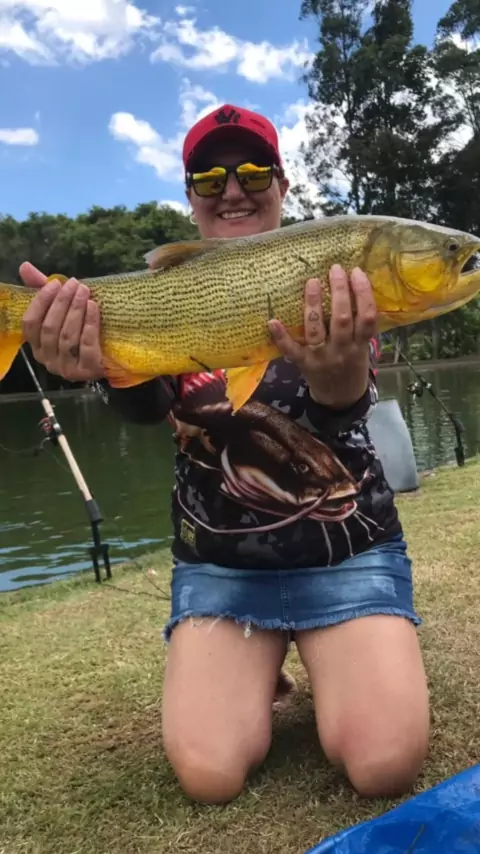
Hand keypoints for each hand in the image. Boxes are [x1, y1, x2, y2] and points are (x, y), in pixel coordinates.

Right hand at [20, 262, 103, 381]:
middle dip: (62, 302)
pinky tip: (93, 308)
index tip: (55, 283)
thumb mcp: (62, 310)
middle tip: (75, 284)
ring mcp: (67, 368)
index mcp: (38, 346)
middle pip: (50, 328)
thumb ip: (42, 290)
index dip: (41, 302)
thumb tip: (25, 266)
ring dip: (76, 310)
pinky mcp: (87, 371)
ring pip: (67, 336)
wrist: (113, 356)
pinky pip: (86, 345)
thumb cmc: (82, 330)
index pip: (30, 324)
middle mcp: (48, 360)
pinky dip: (89, 324)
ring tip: (85, 292)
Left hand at [268, 265, 376, 409]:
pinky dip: (281, 337)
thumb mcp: (363, 347)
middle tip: (335, 269)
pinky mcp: (303, 364)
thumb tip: (352, 286)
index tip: (357, 272)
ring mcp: (321, 357)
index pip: (367, 317)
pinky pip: (291, 350)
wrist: (340, 398)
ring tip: (312, 282)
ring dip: (314, 305)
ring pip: (317, 330)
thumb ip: (359, 325)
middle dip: (339, 292)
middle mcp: (342, 350)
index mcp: (360, 345)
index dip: (364, 294)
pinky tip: (273, 321)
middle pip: (342, 319)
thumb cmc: (351, 364)